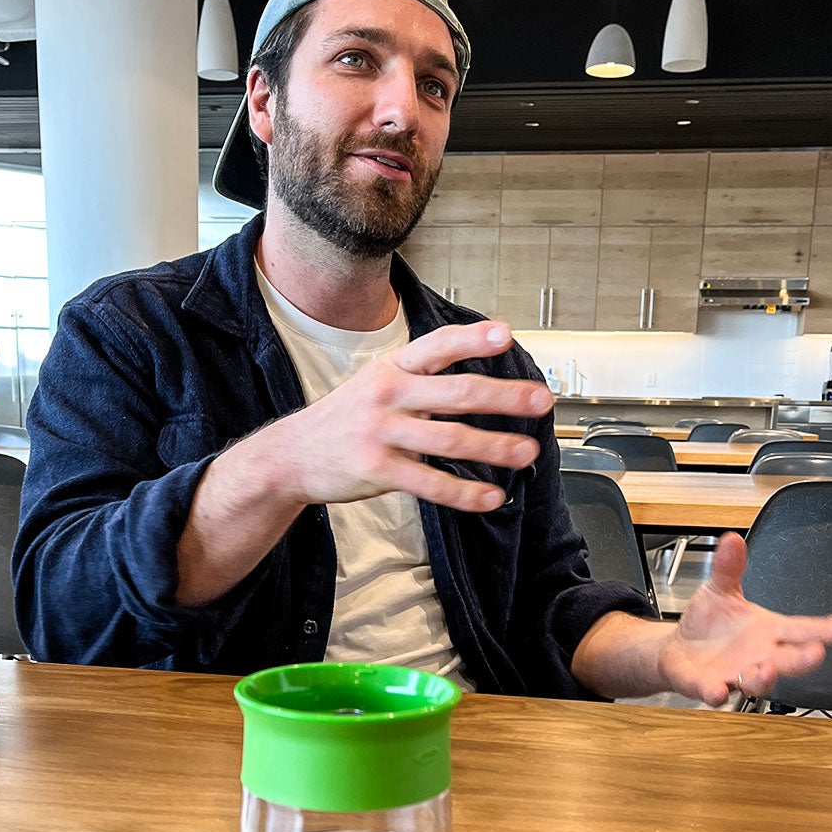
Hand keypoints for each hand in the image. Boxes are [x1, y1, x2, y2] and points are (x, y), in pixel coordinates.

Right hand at [266, 320, 552, 512]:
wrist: (290, 456)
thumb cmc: (345, 419)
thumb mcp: (377, 382)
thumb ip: (422, 376)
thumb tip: (480, 375)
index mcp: (392, 367)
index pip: (438, 346)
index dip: (472, 339)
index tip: (506, 334)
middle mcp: (387, 394)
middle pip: (456, 392)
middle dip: (504, 396)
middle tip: (541, 400)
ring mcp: (381, 433)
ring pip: (449, 439)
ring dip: (494, 446)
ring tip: (527, 452)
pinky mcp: (376, 470)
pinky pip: (429, 483)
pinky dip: (464, 493)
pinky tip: (491, 496)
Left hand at [657, 532, 831, 706]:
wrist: (679, 649)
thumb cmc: (709, 624)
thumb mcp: (720, 591)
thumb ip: (729, 569)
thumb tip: (732, 540)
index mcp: (767, 631)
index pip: (799, 630)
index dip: (821, 630)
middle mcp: (757, 656)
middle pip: (787, 660)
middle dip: (802, 659)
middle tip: (815, 653)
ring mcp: (733, 673)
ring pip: (754, 682)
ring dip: (763, 678)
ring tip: (769, 670)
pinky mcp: (705, 684)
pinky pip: (712, 691)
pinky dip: (714, 692)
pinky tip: (717, 691)